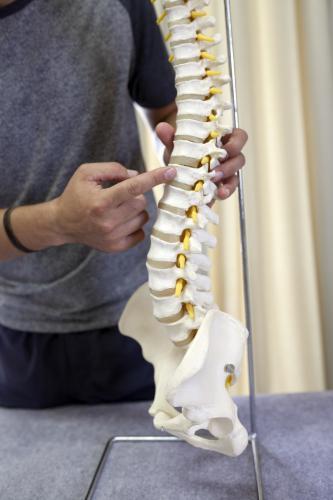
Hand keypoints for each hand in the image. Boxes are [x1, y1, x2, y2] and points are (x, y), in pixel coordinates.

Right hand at [53, 162, 175, 252]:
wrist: (63, 223)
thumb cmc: (76, 194)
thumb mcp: (87, 173)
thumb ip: (113, 168)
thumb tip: (137, 175)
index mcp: (101, 202)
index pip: (134, 187)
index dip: (154, 178)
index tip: (171, 172)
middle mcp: (108, 222)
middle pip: (141, 202)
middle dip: (135, 195)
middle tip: (120, 195)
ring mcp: (113, 237)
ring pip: (143, 217)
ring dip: (136, 210)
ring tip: (119, 208)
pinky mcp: (116, 247)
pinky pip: (141, 233)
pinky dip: (135, 225)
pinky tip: (121, 221)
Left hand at [156, 123, 247, 199]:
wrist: (174, 169)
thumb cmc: (181, 151)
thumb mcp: (175, 144)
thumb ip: (170, 136)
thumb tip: (161, 127)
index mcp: (222, 140)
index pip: (239, 137)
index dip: (237, 142)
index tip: (227, 149)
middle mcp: (227, 156)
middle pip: (239, 158)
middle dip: (230, 166)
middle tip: (217, 172)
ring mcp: (225, 173)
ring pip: (236, 177)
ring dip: (229, 183)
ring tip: (219, 190)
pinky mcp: (220, 186)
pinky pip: (227, 190)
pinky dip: (224, 193)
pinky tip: (217, 196)